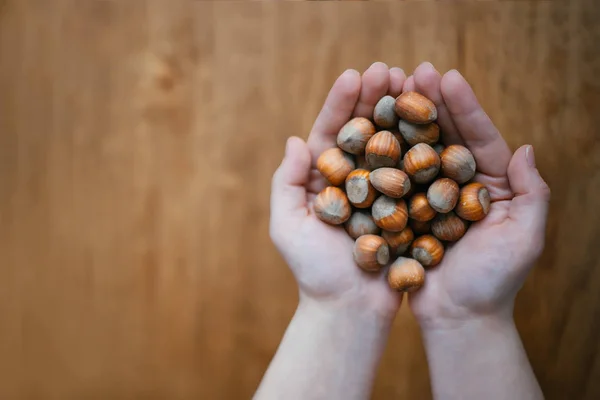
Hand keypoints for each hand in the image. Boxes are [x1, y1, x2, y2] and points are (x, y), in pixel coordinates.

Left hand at [269, 62, 406, 318]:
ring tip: (413, 85)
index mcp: (322, 180)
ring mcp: (380, 192)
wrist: (350, 310)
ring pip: (390, 146)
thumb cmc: (314, 273)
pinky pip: (413, 173)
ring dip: (400, 115)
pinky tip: (434, 123)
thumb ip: (286, 183)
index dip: (341, 104)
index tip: (354, 75)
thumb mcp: (288, 227)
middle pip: (363, 132)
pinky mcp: (404, 207)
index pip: (331, 133)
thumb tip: (295, 139)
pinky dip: (421, 148)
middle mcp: (352, 181)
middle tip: (390, 69)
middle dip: (374, 100)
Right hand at [403, 63, 550, 329]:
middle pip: (443, 137)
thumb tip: (524, 148)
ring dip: (402, 121)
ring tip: (387, 90)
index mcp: (489, 185)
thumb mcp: (524, 239)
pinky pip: (391, 180)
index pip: (477, 138)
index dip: (463, 107)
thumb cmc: (494, 283)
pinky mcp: (402, 211)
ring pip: (414, 153)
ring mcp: (426, 197)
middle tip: (411, 72)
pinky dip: (380, 156)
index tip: (446, 77)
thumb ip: (530, 194)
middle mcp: (457, 185)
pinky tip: (368, 131)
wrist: (457, 319)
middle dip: (428, 103)